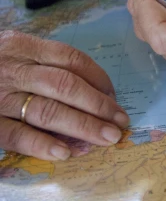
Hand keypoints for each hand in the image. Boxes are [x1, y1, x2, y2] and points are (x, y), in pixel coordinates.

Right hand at [0, 31, 128, 160]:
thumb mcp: (13, 54)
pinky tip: (66, 153)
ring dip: (82, 127)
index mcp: (20, 46)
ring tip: (107, 138)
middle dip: (98, 106)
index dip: (99, 79)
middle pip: (65, 86)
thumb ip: (44, 64)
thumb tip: (95, 91)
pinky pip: (15, 135)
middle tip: (120, 123)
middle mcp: (10, 69)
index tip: (115, 96)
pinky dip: (42, 144)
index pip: (71, 59)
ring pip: (46, 111)